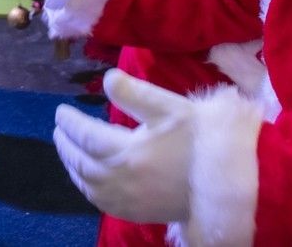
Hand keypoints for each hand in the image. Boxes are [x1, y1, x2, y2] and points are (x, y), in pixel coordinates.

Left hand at [54, 69, 191, 223]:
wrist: (232, 181)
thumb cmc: (202, 139)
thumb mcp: (169, 106)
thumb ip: (134, 92)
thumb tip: (106, 79)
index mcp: (126, 152)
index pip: (84, 135)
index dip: (69, 122)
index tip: (61, 111)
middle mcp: (121, 180)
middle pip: (81, 161)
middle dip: (66, 144)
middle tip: (60, 129)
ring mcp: (129, 201)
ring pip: (87, 184)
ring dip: (73, 166)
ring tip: (68, 150)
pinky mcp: (139, 213)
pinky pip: (102, 202)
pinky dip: (88, 188)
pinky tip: (89, 180)